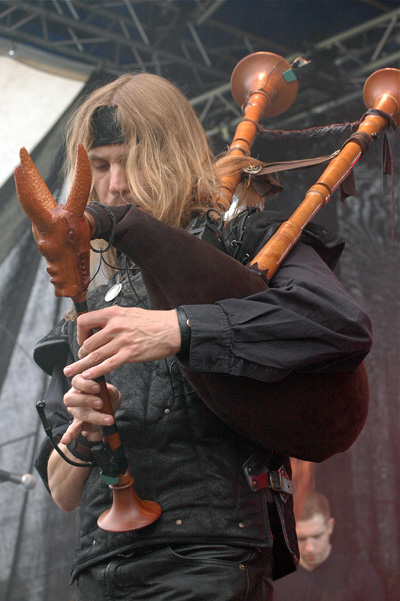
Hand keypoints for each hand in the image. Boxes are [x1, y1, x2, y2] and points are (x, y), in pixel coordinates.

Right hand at [60, 374, 120, 444]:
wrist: (108, 411)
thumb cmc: (108, 397)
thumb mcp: (113, 392)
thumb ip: (111, 391)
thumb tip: (109, 391)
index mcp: (82, 383)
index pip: (77, 380)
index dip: (86, 384)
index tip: (98, 387)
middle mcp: (74, 395)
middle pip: (71, 397)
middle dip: (86, 400)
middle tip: (101, 403)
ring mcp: (75, 410)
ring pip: (77, 412)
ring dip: (92, 416)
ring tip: (107, 419)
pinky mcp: (78, 422)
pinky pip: (72, 428)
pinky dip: (69, 434)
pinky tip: (65, 440)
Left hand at [63, 306, 180, 379]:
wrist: (172, 329)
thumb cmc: (153, 321)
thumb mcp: (130, 312)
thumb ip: (114, 319)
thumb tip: (101, 326)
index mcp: (114, 313)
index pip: (85, 321)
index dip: (80, 332)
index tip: (83, 339)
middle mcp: (115, 326)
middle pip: (88, 342)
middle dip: (82, 353)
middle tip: (81, 358)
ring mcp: (122, 341)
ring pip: (95, 355)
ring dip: (81, 365)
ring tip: (72, 372)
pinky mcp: (130, 354)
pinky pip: (108, 364)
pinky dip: (96, 371)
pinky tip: (88, 376)